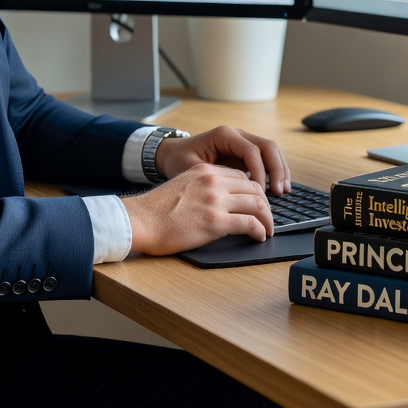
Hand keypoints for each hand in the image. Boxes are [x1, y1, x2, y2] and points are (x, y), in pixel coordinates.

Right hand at [122, 163, 274, 255]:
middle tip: (266, 219)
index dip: (252, 191)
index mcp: (205, 171)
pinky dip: (260, 230)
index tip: (256, 204)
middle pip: (254, 188)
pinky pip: (250, 223)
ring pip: (257, 204)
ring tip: (267, 230)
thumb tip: (220, 201)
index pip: (241, 176)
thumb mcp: (182, 186)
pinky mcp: (216, 222)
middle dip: (265, 204)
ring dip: (267, 219)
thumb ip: (202, 187)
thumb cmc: (156, 210)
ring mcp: (215, 200)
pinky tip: (259, 237)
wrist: (141, 221)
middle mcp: (213, 181)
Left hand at [156, 126, 290, 195]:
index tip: (260, 192)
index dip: (259, 171)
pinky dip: (274, 171)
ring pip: (270, 151)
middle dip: (276, 169)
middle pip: (267, 146)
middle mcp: (236, 135)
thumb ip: (213, 175)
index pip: (251, 150)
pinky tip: (277, 188)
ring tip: (283, 191)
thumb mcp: (190, 167)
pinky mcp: (244, 152)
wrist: (171, 154)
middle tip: (278, 191)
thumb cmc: (178, 160)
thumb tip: (235, 190)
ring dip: (279, 170)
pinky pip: (265, 158)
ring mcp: (242, 142)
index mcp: (224, 135)